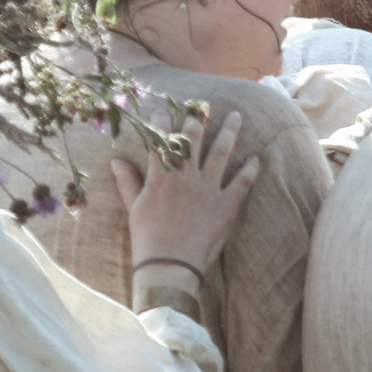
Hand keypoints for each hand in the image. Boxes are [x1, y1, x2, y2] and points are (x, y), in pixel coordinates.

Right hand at [114, 113, 260, 278]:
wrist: (168, 266)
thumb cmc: (147, 238)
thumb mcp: (134, 208)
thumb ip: (127, 181)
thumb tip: (116, 160)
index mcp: (162, 176)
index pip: (161, 140)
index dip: (162, 122)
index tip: (163, 109)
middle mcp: (186, 177)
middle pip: (194, 139)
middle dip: (198, 119)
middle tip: (204, 105)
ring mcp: (208, 189)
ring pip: (221, 153)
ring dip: (230, 132)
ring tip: (237, 116)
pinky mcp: (226, 205)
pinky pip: (241, 183)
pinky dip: (250, 170)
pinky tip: (256, 158)